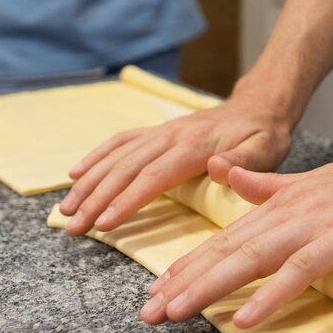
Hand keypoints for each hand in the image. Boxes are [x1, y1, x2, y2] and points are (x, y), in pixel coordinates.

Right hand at [58, 97, 291, 234]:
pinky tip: (75, 174)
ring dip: (89, 182)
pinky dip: (96, 156)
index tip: (105, 223)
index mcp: (196, 145)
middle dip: (97, 198)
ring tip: (65, 210)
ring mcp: (162, 131)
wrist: (260, 105)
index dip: (128, 199)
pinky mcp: (157, 132)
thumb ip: (243, 162)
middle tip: (73, 227)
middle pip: (127, 168)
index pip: (156, 175)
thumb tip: (216, 167)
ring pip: (117, 156)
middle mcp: (172, 135)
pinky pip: (120, 141)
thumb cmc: (264, 135)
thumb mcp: (266, 149)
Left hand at [139, 151, 332, 328]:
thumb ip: (266, 185)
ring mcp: (313, 224)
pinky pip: (298, 271)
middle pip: (226, 249)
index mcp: (281, 201)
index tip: (155, 288)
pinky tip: (245, 317)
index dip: (188, 263)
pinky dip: (269, 295)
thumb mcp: (311, 182)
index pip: (224, 236)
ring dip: (210, 287)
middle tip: (149, 312)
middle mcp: (289, 211)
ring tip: (178, 312)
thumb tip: (225, 175)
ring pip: (250, 258)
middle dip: (184, 281)